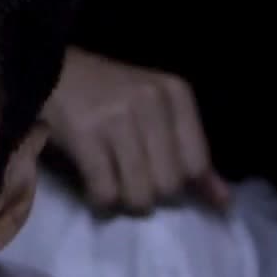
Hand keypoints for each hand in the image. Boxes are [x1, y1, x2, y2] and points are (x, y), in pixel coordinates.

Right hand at [44, 48, 228, 213]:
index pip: (196, 164)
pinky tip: (95, 189)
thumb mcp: (157, 114)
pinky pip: (105, 191)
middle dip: (150, 194)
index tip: (157, 176)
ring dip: (125, 201)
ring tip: (114, 185)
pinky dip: (101, 201)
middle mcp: (151, 102)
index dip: (179, 183)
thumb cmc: (109, 97)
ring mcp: (117, 118)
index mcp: (175, 93)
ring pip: (140, 193)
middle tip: (131, 181)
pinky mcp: (85, 135)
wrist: (52, 73)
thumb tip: (223, 202)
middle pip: (169, 185)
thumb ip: (191, 155)